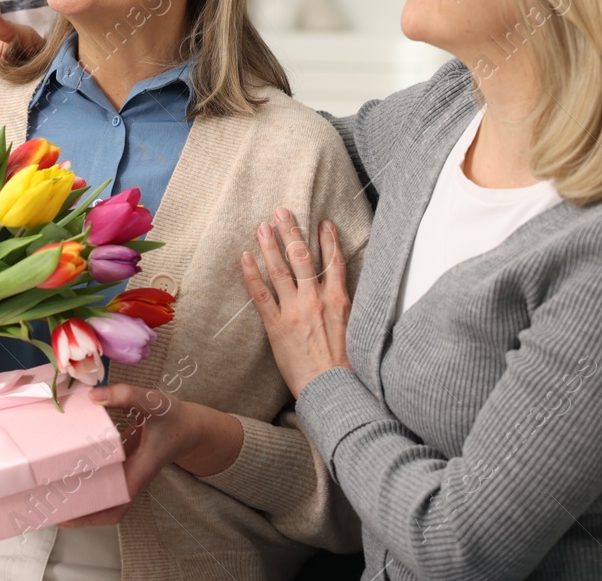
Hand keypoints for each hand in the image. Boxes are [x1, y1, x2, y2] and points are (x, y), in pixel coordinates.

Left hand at [56, 383, 240, 527]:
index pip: (113, 508)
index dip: (89, 518)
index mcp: (138, 473)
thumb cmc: (175, 418)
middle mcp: (129, 477)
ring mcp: (125, 471)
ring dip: (77, 491)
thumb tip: (93, 396)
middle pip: (100, 505)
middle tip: (44, 502)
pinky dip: (84, 473)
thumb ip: (127, 395)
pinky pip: (101, 474)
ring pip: (99, 491)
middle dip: (74, 508)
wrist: (190, 425)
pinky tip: (65, 462)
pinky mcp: (122, 462)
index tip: (64, 517)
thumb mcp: (154, 402)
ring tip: (46, 487)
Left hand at [240, 208, 352, 398]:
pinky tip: (244, 258)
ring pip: (281, 270)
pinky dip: (252, 274)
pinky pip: (261, 294)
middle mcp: (317, 300)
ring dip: (270, 245)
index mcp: (339, 300)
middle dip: (292, 231)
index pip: (334, 261)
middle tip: (282, 212)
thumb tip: (342, 292)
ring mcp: (295, 311)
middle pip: (303, 257)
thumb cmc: (347, 365)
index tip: (323, 223)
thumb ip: (347, 307)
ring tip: (262, 226)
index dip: (328, 240)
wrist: (333, 389)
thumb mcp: (356, 329)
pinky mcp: (277, 326)